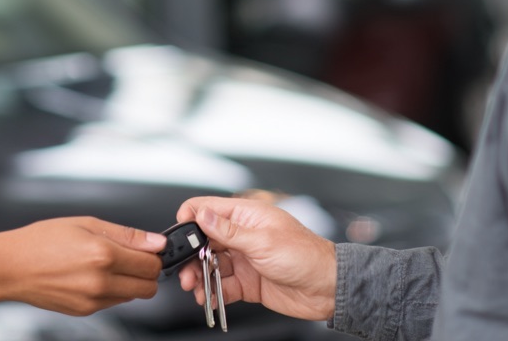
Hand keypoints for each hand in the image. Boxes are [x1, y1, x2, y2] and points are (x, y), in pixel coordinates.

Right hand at [0, 216, 165, 314]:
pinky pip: (114, 302)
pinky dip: (112, 290)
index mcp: (103, 255)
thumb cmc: (41, 241)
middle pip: (148, 286)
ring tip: (107, 264)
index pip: (151, 264)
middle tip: (132, 257)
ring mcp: (93, 300)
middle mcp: (101, 282)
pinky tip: (93, 275)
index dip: (153, 254)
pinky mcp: (85, 311)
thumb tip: (155, 241)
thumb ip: (125, 234)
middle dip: (146, 271)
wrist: (10, 267)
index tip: (147, 248)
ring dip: (130, 281)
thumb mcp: (85, 224)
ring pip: (133, 296)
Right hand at [175, 196, 337, 320]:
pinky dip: (214, 293)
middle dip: (192, 257)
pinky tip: (210, 298)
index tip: (181, 237)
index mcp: (247, 215)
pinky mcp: (248, 281)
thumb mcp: (262, 241)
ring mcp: (245, 259)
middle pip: (205, 242)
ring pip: (211, 266)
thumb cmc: (305, 256)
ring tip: (195, 289)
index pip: (208, 209)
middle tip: (185, 272)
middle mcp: (243, 235)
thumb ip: (228, 231)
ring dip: (200, 277)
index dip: (190, 219)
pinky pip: (223, 286)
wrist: (327, 288)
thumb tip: (202, 214)